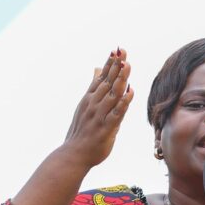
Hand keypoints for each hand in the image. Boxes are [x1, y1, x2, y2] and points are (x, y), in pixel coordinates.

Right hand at [61, 48, 133, 168]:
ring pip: (112, 94)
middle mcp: (93, 104)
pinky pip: (117, 113)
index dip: (109, 64)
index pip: (101, 78)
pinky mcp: (106, 128)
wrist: (73, 154)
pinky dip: (123, 102)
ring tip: (128, 65)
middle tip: (123, 51)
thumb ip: (94, 88)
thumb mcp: (85, 105)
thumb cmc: (81, 131)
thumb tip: (97, 69)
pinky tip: (131, 92)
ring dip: (120, 79)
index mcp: (89, 99)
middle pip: (107, 82)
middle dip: (116, 66)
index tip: (117, 50)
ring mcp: (99, 115)